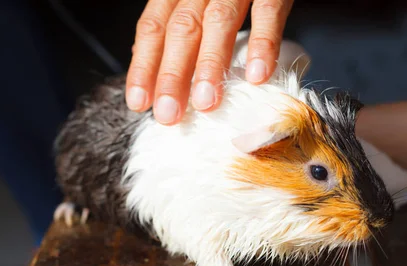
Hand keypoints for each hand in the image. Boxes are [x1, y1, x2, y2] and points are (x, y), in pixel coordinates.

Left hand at [125, 0, 293, 124]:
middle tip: (169, 114)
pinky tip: (256, 75)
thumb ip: (179, 26)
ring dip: (210, 65)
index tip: (139, 102)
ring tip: (206, 102)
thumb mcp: (199, 0)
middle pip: (182, 29)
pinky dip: (261, 44)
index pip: (154, 26)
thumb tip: (144, 60)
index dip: (144, 65)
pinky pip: (267, 12)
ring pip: (218, 21)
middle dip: (172, 75)